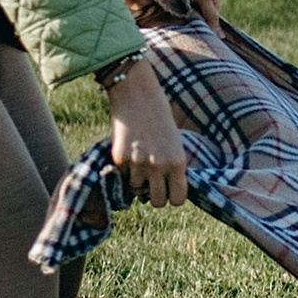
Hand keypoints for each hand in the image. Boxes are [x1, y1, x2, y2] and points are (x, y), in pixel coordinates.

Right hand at [106, 53, 188, 207]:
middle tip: (152, 183)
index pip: (177, 200)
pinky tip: (128, 151)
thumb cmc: (160, 119)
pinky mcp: (120, 160)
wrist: (137, 96)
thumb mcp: (175, 144)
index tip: (168, 189)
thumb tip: (162, 191)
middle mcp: (159, 166)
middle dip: (154, 195)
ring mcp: (138, 164)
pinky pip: (122, 177)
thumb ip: (171, 168)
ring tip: (139, 160)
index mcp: (177, 162)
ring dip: (137, 180)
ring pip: (137, 190)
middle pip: (157, 202)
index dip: (172, 197)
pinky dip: (124, 170)